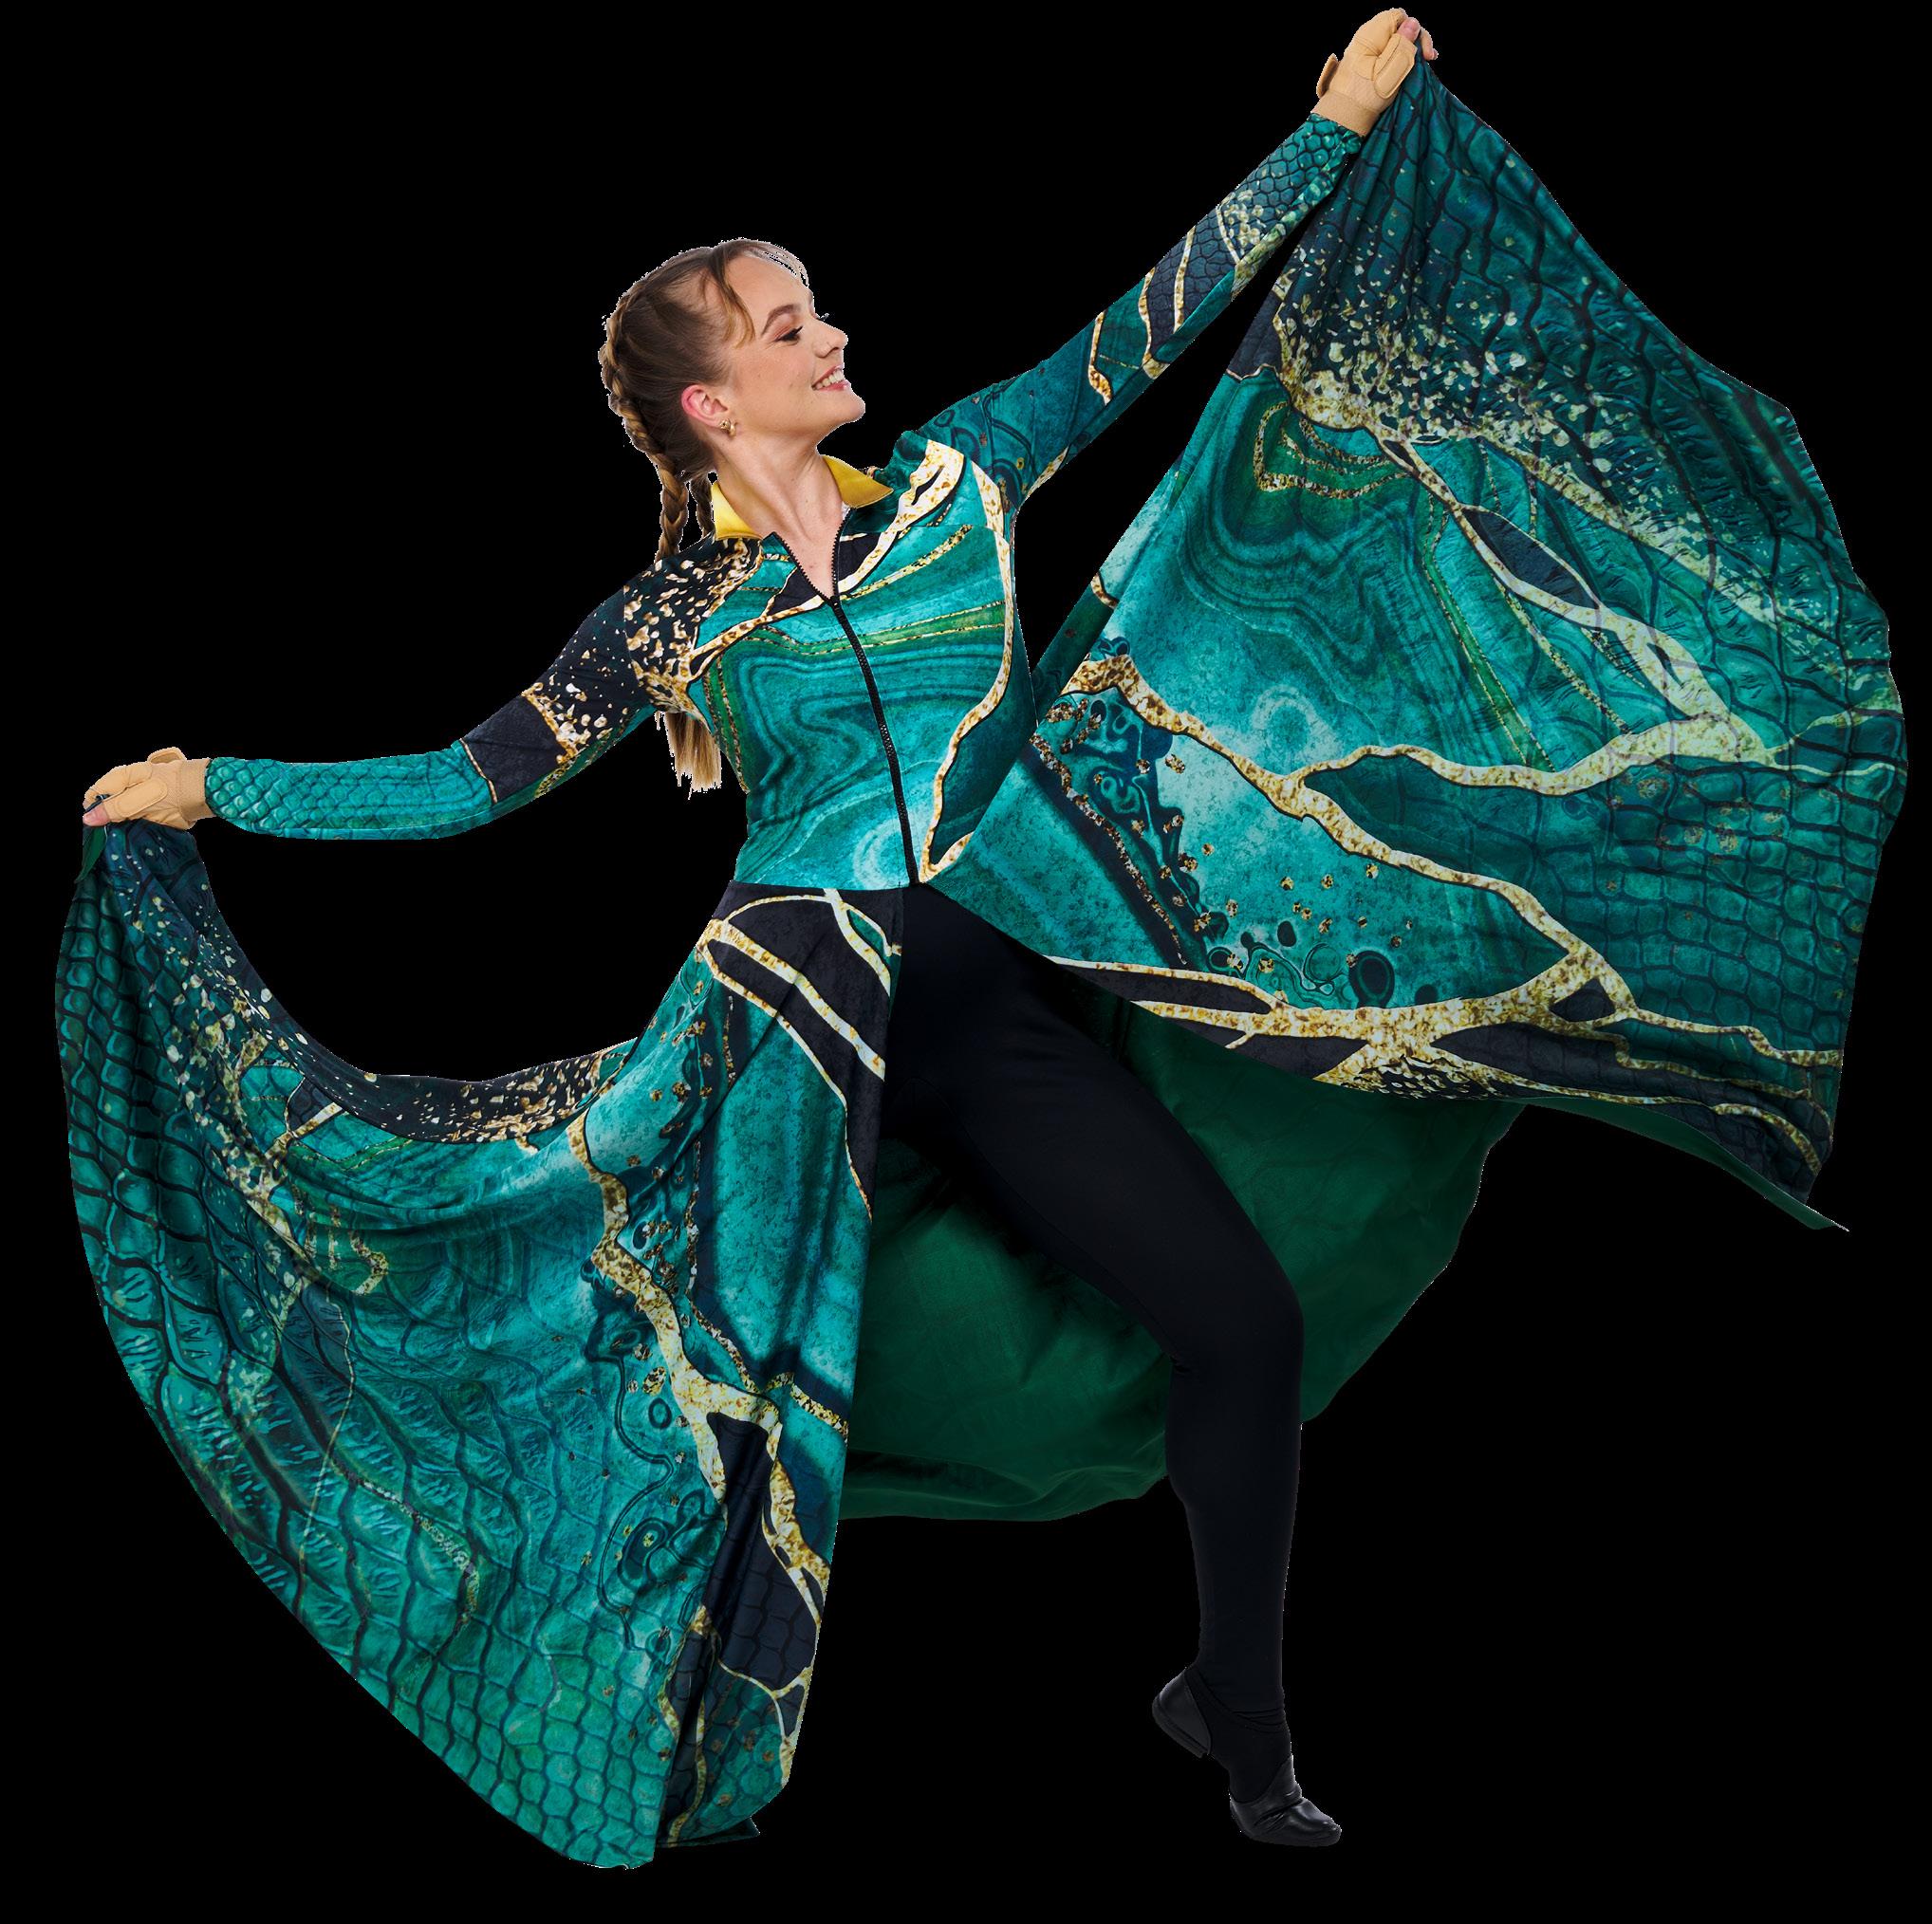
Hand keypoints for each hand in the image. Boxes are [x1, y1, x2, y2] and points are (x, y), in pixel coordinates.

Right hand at [80, 747, 213, 829]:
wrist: (202, 793)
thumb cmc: (170, 793)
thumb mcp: (138, 801)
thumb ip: (113, 809)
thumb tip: (87, 818)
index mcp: (121, 777)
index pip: (95, 794)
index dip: (95, 810)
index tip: (101, 825)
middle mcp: (128, 784)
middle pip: (108, 804)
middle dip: (110, 819)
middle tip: (118, 832)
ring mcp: (140, 794)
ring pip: (122, 813)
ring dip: (124, 824)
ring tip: (130, 834)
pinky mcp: (151, 805)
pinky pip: (136, 817)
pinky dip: (136, 826)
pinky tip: (140, 833)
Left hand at [1313, 10, 1438, 137]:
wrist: (1343, 116)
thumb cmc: (1366, 94)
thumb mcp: (1390, 69)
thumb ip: (1402, 44)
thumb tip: (1413, 22)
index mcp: (1370, 33)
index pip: (1399, 17)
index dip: (1415, 29)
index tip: (1425, 52)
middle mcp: (1367, 36)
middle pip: (1398, 28)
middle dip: (1415, 40)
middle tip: (1429, 58)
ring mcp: (1366, 49)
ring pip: (1394, 41)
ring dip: (1409, 50)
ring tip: (1424, 61)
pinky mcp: (1366, 62)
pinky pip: (1387, 52)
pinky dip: (1399, 57)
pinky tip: (1409, 66)